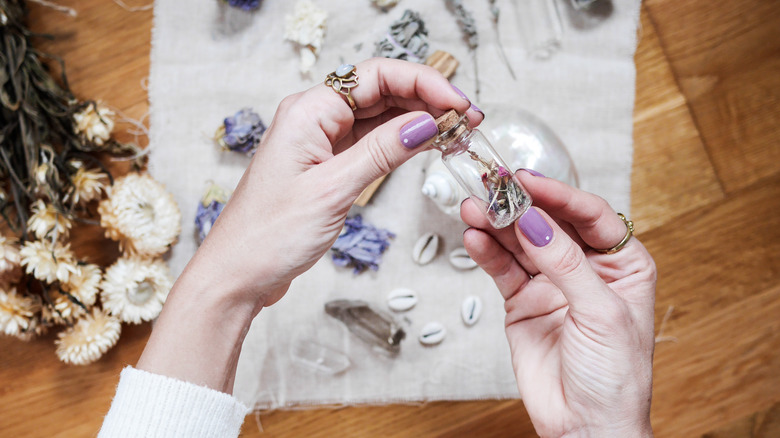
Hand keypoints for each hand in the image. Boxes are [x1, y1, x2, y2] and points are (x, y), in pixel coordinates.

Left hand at [137, 58, 481, 391]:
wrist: (238, 274)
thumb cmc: (269, 234)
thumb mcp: (333, 189)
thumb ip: (381, 152)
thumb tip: (426, 123)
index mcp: (308, 111)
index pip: (375, 76)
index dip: (423, 83)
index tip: (457, 105)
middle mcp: (314, 118)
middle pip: (380, 91)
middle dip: (426, 99)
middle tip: (468, 119)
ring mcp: (320, 142)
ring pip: (379, 117)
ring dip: (418, 120)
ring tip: (456, 132)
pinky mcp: (327, 166)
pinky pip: (371, 142)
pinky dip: (400, 143)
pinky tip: (426, 146)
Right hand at [462, 171, 655, 436]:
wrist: (585, 426)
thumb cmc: (616, 378)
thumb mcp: (600, 313)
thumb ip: (565, 264)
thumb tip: (535, 221)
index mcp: (622, 264)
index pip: (590, 216)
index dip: (560, 195)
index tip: (529, 181)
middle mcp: (585, 268)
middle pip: (550, 223)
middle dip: (521, 205)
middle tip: (494, 187)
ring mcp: (551, 284)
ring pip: (520, 243)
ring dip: (497, 224)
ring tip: (474, 208)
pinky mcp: (522, 301)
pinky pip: (502, 269)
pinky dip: (487, 253)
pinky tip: (475, 237)